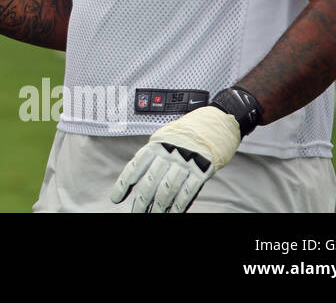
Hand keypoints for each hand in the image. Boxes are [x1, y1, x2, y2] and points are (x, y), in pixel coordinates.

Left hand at [110, 106, 241, 211]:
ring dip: (160, 206)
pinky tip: (174, 212)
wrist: (219, 121)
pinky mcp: (202, 170)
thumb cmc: (191, 130)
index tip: (116, 198)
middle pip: (150, 182)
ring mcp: (186, 162)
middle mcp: (169, 153)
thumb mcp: (166, 135)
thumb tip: (139, 171)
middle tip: (137, 213)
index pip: (135, 167)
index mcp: (157, 144)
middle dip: (141, 201)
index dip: (124, 184)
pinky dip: (179, 205)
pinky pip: (188, 191)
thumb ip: (154, 152)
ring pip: (167, 190)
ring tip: (154, 215)